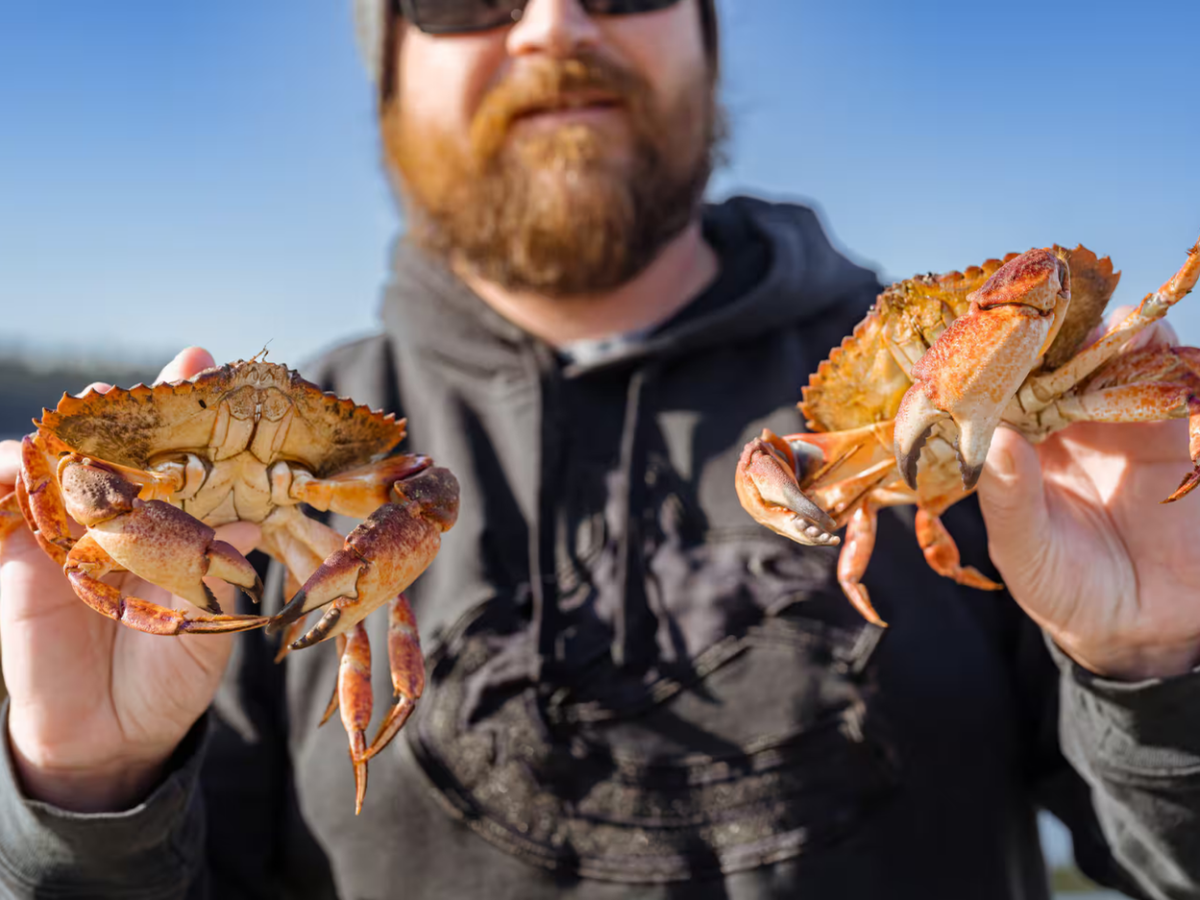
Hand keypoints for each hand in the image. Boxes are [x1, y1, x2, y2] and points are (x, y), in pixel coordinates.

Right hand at [0, 347, 260, 810]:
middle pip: (120, 446)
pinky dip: (9, 473)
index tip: (205, 365)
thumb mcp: (205, 622)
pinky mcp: (19, 561)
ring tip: (95, 401)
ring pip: (62, 464)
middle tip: (151, 378)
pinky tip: (23, 454)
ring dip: (75, 430)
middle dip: (133, 407)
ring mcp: (68, 535)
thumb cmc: (170, 674)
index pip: (179, 456)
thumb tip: (256, 524)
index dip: (188, 412)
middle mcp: (123, 520)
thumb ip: (219, 573)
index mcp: (175, 526)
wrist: (114, 737)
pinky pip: (6, 506)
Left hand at [977, 315, 1199, 680]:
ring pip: (1112, 359)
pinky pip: (1169, 381)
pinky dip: (1160, 355)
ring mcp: (1119, 421)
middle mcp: (1063, 423)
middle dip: (1050, 333)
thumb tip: (997, 441)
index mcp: (1015, 445)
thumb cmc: (1066, 587)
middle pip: (1054, 361)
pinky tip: (1150, 341)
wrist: (1146, 627)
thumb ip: (1010, 501)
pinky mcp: (1174, 431)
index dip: (991, 362)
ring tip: (1098, 320)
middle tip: (1043, 306)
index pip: (998, 390)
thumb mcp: (1027, 552)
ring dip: (1107, 335)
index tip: (984, 333)